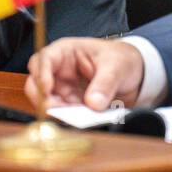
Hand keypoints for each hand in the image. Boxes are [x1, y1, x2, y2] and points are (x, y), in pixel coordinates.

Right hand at [25, 37, 144, 110]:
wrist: (135, 74)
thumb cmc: (121, 59)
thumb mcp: (116, 66)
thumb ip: (105, 83)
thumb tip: (93, 103)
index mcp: (66, 52)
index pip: (44, 60)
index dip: (41, 73)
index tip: (46, 88)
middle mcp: (59, 71)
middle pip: (37, 84)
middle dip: (44, 98)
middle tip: (56, 110)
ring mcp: (64, 89)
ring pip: (48, 102)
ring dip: (58, 112)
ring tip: (77, 116)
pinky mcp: (71, 105)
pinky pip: (64, 114)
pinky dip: (70, 119)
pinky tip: (83, 119)